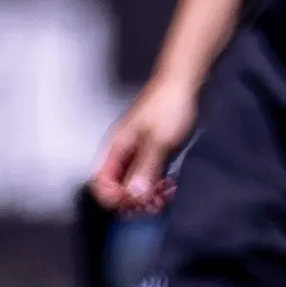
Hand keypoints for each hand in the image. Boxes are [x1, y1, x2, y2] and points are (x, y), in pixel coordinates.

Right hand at [89, 82, 197, 215]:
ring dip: (148, 195)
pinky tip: (170, 186)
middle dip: (134, 200)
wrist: (184, 83)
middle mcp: (123, 155)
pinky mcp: (154, 154)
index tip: (135, 202)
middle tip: (154, 203)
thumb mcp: (158, 139)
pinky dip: (158, 186)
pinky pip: (149, 179)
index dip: (114, 198)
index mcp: (116, 149)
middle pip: (117, 189)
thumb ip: (145, 168)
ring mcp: (139, 155)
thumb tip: (134, 195)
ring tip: (165, 194)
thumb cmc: (168, 105)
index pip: (101, 184)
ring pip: (135, 186)